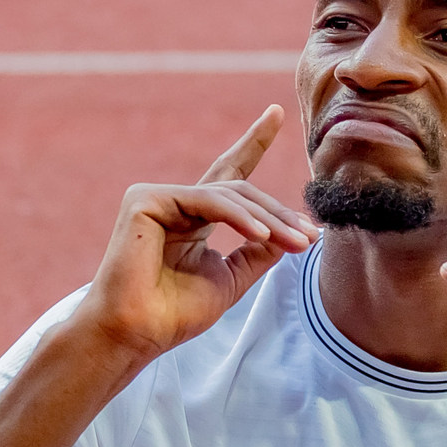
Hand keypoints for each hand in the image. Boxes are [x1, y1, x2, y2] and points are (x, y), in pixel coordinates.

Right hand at [72, 106, 318, 363]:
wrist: (136, 333)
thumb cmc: (174, 314)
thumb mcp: (231, 279)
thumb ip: (258, 252)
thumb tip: (293, 231)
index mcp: (193, 219)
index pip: (229, 175)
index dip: (253, 144)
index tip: (277, 113)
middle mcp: (176, 203)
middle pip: (239, 189)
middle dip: (279, 212)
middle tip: (309, 237)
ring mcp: (157, 198)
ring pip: (228, 194)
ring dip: (268, 219)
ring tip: (295, 242)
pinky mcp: (144, 199)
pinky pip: (206, 200)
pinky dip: (238, 217)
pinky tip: (261, 236)